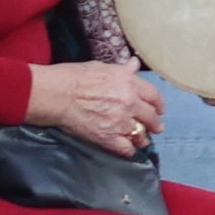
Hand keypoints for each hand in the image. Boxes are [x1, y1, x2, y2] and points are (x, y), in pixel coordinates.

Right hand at [26, 61, 162, 156]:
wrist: (55, 94)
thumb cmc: (73, 77)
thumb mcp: (102, 68)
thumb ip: (122, 70)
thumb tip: (135, 64)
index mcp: (129, 83)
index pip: (154, 96)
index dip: (158, 104)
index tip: (159, 109)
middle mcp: (129, 103)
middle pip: (151, 117)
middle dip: (155, 123)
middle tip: (156, 127)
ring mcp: (120, 122)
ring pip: (141, 134)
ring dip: (142, 137)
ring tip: (141, 139)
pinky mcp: (108, 137)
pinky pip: (126, 149)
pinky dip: (129, 150)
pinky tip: (128, 148)